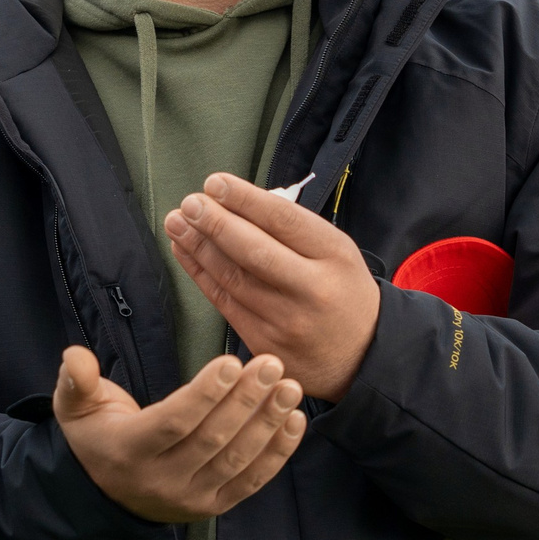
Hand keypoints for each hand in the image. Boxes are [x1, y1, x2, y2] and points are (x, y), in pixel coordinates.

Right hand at [54, 346, 306, 523]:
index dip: (204, 395)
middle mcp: (162, 480)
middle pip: (212, 439)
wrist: (105, 496)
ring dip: (268, 423)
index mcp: (129, 451)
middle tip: (271, 364)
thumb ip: (76, 380)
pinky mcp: (214, 507)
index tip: (231, 363)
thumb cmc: (96, 438)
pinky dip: (277, 453)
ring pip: (236, 460)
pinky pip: (251, 482)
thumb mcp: (74, 408)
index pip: (173, 423)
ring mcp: (191, 498)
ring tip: (289, 388)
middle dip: (246, 400)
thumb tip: (76, 356)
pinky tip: (294, 421)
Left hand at [164, 173, 381, 400]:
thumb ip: (294, 229)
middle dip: (215, 223)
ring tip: (176, 221)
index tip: (214, 183)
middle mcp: (312, 289)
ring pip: (233, 277)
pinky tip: (185, 252)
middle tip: (190, 202)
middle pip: (254, 251)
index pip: (284, 220)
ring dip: (198, 247)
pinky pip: (224, 303)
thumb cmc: (343, 291)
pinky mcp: (265, 344)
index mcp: (335, 257)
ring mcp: (287, 321)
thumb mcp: (337, 252)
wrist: (362, 356)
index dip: (245, 200)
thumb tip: (236, 202)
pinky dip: (200, 274)